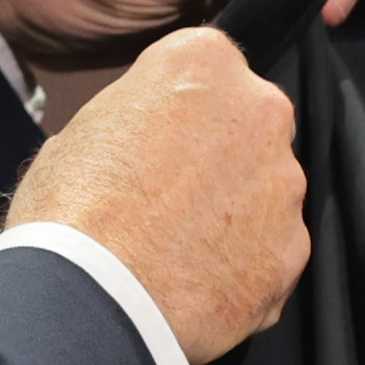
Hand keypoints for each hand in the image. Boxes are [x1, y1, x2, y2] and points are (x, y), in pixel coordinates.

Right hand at [3, 28, 305, 362]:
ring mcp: (285, 185)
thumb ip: (136, 120)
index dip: (179, 106)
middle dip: (219, 156)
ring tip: (178, 251)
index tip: (158, 135)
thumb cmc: (71, 209)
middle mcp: (262, 112)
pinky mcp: (293, 251)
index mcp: (203, 63)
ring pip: (265, 191)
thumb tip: (144, 142)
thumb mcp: (80, 133)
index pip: (207, 66)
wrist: (94, 301)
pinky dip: (243, 266)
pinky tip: (197, 285)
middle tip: (169, 196)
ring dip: (234, 213)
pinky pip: (270, 251)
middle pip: (249, 126)